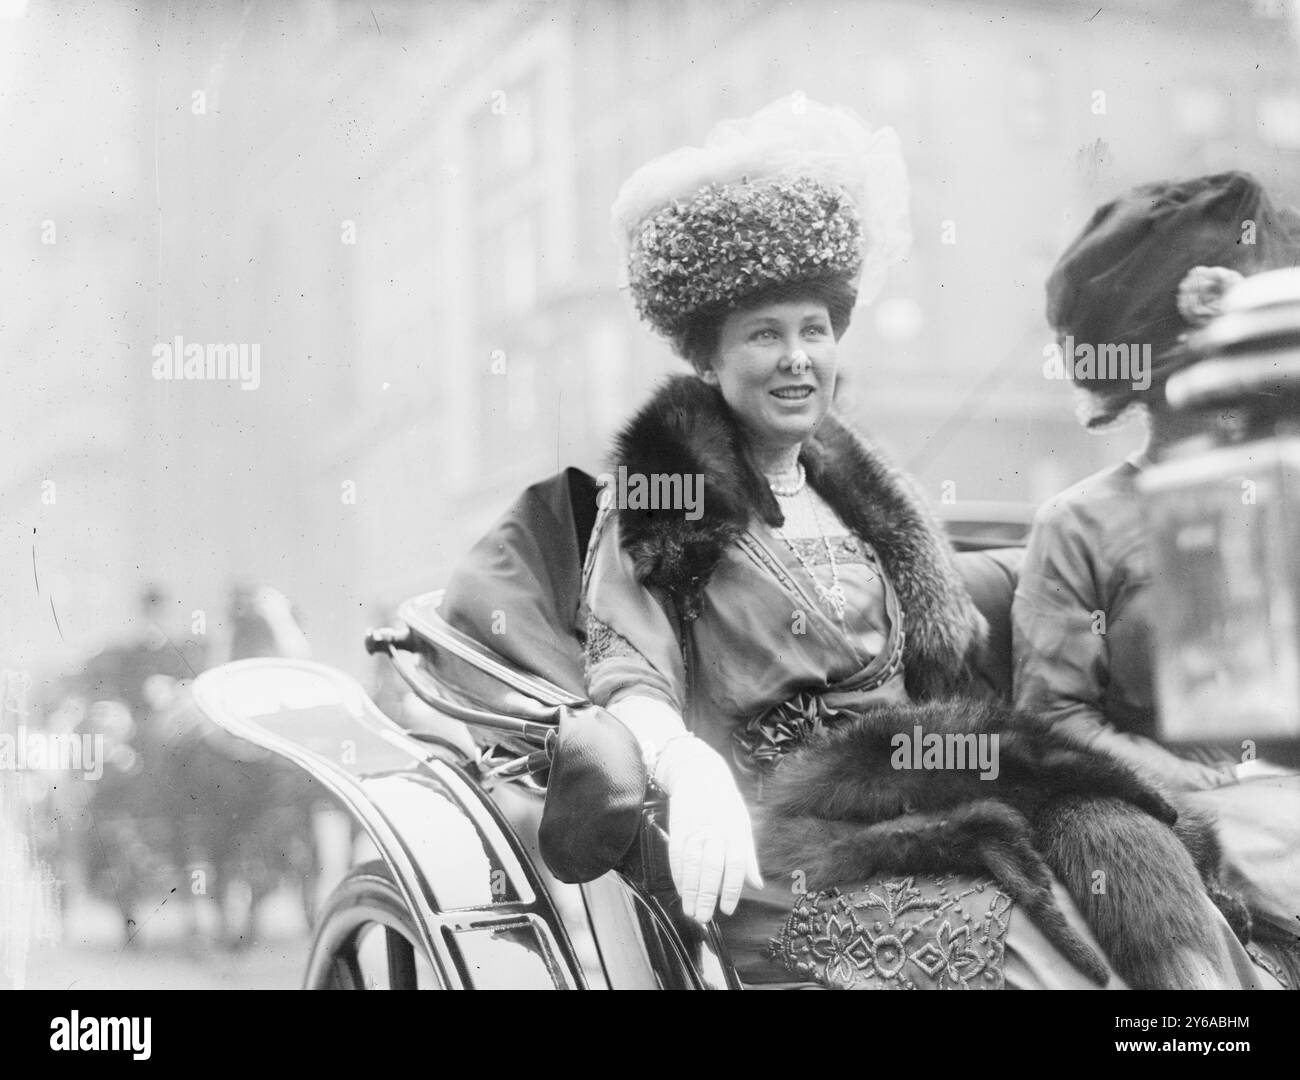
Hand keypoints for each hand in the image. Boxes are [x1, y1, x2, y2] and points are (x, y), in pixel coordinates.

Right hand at [653, 736, 762, 922]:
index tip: (726, 910)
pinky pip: (676, 854)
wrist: (700, 773)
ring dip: (690, 890)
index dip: (731, 888)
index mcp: (736, 830)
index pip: (735, 864)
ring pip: (692, 863)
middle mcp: (716, 829)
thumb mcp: (743, 825)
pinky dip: (678, 874)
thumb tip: (757, 885)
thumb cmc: (726, 804)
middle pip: (711, 866)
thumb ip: (748, 857)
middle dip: (707, 895)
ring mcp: (695, 827)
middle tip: (703, 917)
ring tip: (690, 910)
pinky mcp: (678, 826)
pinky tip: (681, 890)